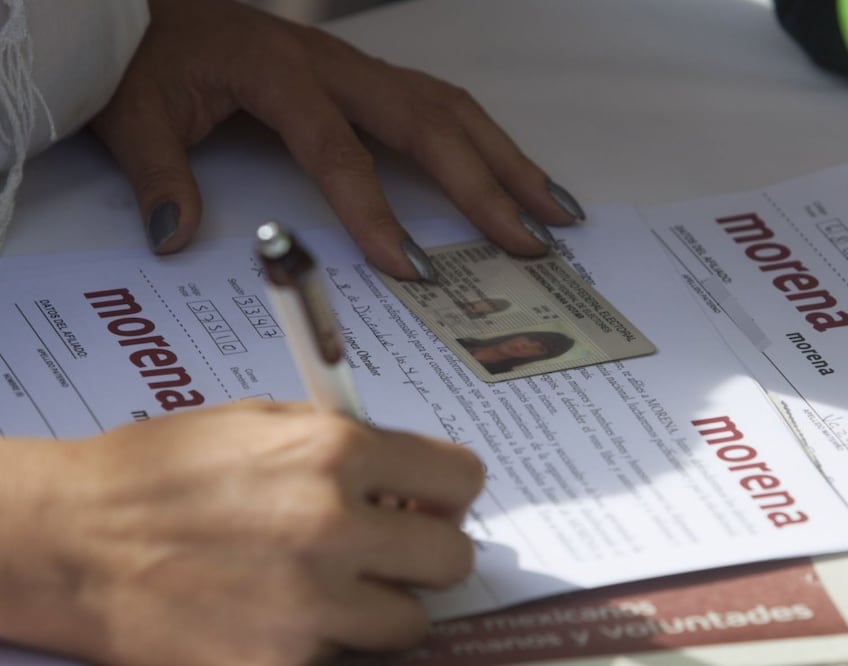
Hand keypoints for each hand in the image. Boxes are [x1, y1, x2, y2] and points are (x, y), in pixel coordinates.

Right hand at [0, 401, 483, 665]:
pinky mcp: (280, 665)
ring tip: (334, 588)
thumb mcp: (263, 422)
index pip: (463, 477)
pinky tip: (284, 616)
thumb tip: (410, 480)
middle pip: (453, 559)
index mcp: (336, 451)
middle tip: (391, 550)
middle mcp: (334, 526)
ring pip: (412, 623)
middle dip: (428, 552)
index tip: (431, 500)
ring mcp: (309, 605)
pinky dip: (328, 643)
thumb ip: (350, 447)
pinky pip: (346, 658)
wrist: (72, 540)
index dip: (450, 490)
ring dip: (384, 607)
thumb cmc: (162, 470)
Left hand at [90, 0, 585, 278]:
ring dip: (506, 158)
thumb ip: (158, 172)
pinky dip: (485, 139)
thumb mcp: (134, 111)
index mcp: (280, 73)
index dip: (375, 210)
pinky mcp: (369, 77)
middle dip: (485, 184)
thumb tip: (177, 235)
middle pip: (428, 121)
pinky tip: (512, 171)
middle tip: (530, 239)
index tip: (412, 266)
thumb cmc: (150, 54)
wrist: (153, 5)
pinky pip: (441, 102)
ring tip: (554, 206)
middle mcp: (335, 66)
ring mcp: (360, 68)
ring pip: (451, 107)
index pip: (338, 150)